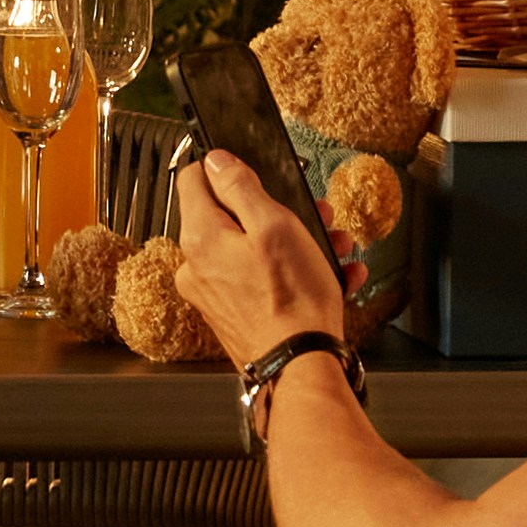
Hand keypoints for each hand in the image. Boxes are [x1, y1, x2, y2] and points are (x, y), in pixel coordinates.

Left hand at [172, 136, 344, 372]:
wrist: (301, 366)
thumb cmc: (291, 301)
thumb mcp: (274, 225)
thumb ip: (241, 188)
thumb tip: (216, 161)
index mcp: (200, 238)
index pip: (192, 180)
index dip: (223, 168)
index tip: (252, 169)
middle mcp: (198, 266)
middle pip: (231, 217)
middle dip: (279, 210)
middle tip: (316, 215)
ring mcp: (215, 293)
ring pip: (254, 249)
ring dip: (298, 242)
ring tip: (334, 246)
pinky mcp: (234, 313)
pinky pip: (264, 280)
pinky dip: (297, 273)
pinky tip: (333, 275)